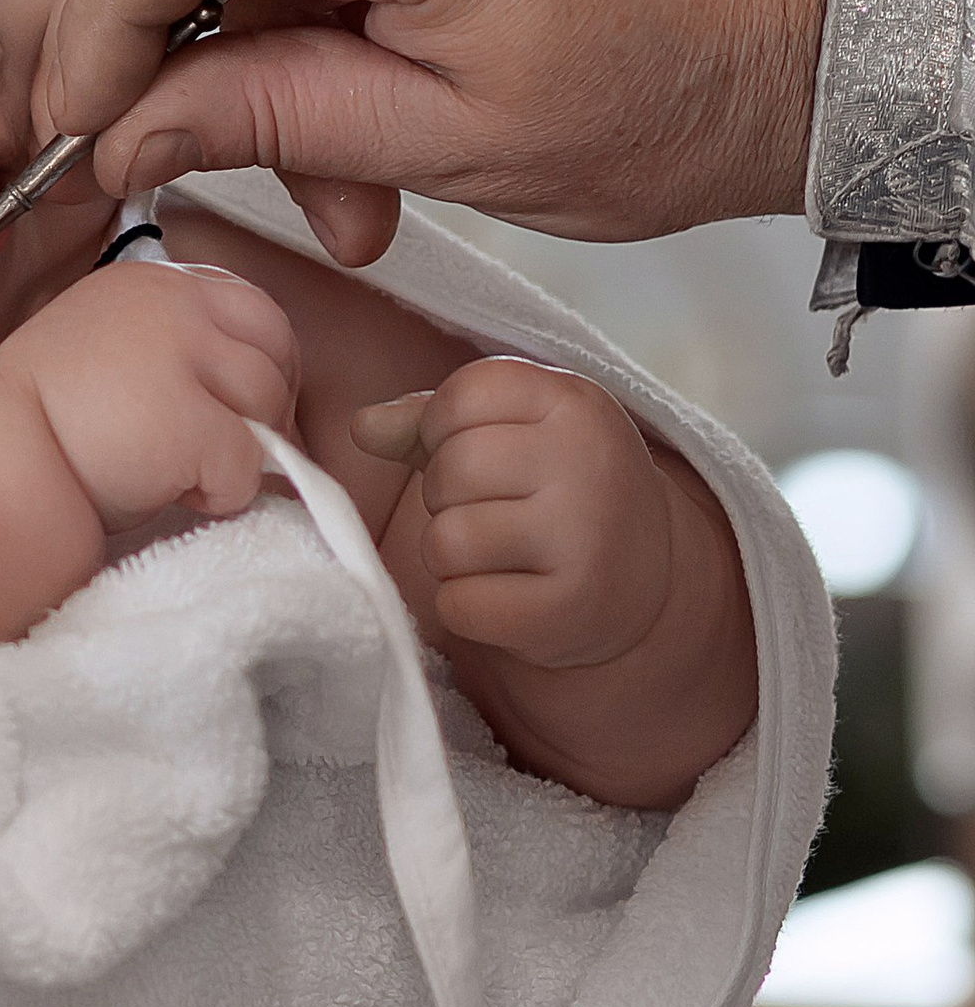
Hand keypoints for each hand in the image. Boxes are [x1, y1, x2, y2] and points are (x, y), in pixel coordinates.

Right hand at [0, 256, 300, 532]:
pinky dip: (225, 493)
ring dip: (241, 451)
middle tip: (228, 447)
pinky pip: (248, 464)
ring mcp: (180, 358)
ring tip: (185, 474)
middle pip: (276, 349)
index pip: (252, 309)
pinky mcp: (187, 421)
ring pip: (269, 405)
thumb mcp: (109, 351)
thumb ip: (172, 348)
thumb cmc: (43, 423)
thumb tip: (246, 393)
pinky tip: (174, 494)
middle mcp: (169, 305)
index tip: (239, 405)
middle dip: (267, 406)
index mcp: (148, 285)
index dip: (261, 364)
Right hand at [37, 0, 856, 264]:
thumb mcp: (451, 144)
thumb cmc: (681, 95)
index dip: (104, 8)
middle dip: (192, 45)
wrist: (842, 32)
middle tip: (205, 167)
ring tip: (347, 178)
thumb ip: (269, 121)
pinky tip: (382, 88)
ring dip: (276, 38)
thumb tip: (126, 132)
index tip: (88, 115)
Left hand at [353, 359, 675, 667]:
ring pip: (447, 542)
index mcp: (574, 402)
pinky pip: (460, 605)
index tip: (479, 454)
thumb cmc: (556, 490)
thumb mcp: (513, 432)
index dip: (441, 430)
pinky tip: (508, 596)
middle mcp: (587, 463)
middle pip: (449, 471)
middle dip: (445, 498)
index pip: (460, 397)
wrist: (645, 578)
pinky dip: (466, 607)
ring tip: (498, 556)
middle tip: (490, 512)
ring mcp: (584, 538)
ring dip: (451, 557)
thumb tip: (362, 427)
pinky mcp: (569, 609)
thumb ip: (431, 421)